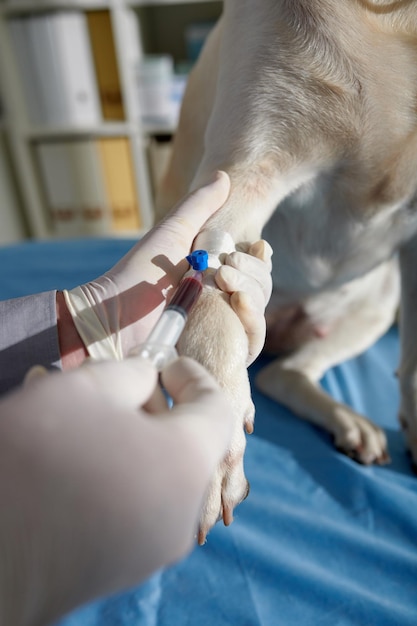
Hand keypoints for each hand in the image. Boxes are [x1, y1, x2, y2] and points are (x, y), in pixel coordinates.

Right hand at [0, 356, 232, 625]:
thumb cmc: (39, 451)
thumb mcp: (87, 388)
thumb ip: (132, 373)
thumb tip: (146, 379)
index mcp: (188, 465)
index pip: (218, 410)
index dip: (194, 378)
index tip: (165, 363)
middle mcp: (183, 513)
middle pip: (189, 447)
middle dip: (160, 410)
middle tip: (125, 387)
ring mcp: (154, 548)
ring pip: (163, 478)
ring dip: (139, 442)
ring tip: (96, 421)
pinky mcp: (123, 568)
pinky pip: (140, 508)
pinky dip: (125, 476)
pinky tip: (85, 462)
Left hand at [62, 171, 272, 364]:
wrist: (114, 318)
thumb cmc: (138, 273)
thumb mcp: (172, 233)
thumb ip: (198, 206)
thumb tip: (224, 174)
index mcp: (214, 275)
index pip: (255, 266)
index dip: (261, 257)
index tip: (259, 246)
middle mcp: (221, 302)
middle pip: (262, 287)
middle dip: (255, 273)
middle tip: (226, 269)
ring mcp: (222, 329)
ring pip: (260, 312)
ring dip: (255, 293)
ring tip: (228, 284)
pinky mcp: (220, 353)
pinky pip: (252, 342)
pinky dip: (253, 321)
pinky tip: (239, 304)